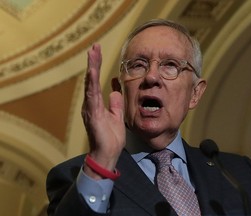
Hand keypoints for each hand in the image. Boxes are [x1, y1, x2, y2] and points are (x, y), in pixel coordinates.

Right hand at [81, 44, 124, 177]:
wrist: (107, 154)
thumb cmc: (111, 137)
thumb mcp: (117, 115)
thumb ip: (115, 102)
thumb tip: (115, 89)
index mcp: (97, 104)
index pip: (97, 82)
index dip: (98, 67)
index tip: (99, 53)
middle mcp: (91, 104)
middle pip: (92, 80)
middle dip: (94, 63)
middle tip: (95, 47)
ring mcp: (90, 108)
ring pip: (90, 84)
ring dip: (92, 68)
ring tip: (93, 53)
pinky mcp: (92, 114)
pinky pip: (92, 96)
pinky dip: (91, 83)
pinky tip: (92, 72)